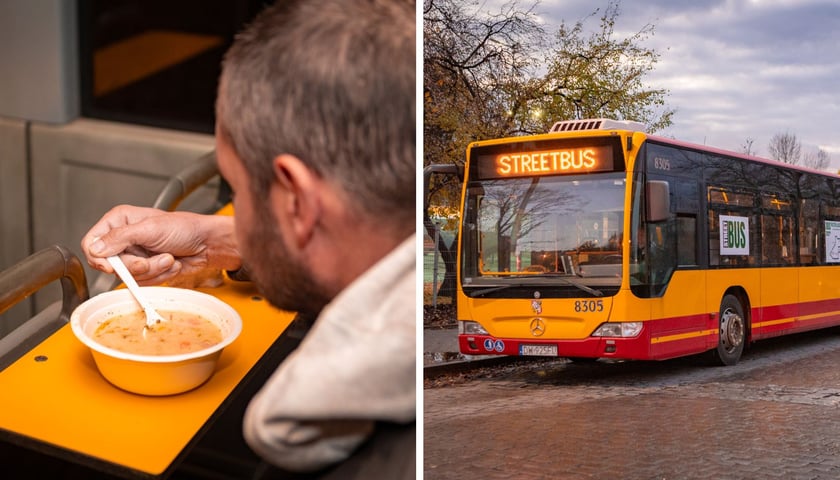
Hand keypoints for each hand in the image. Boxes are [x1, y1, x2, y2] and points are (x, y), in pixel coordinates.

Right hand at [81, 205, 239, 285]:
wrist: (208, 244)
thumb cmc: (185, 228)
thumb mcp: (150, 229)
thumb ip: (121, 238)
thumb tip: (96, 248)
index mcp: (119, 221)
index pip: (91, 243)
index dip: (100, 258)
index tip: (113, 265)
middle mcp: (124, 239)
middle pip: (111, 265)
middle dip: (136, 266)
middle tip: (153, 259)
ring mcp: (135, 255)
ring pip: (129, 277)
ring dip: (153, 270)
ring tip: (168, 257)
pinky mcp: (147, 269)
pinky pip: (143, 282)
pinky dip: (160, 276)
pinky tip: (171, 264)